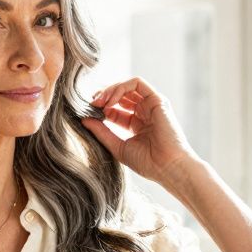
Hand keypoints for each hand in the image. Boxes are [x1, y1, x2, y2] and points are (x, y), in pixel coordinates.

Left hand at [81, 76, 202, 186]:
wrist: (167, 167)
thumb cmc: (147, 163)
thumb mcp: (117, 146)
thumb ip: (101, 132)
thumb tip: (83, 119)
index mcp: (136, 124)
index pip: (114, 109)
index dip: (99, 108)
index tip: (87, 113)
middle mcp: (144, 113)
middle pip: (120, 95)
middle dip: (103, 96)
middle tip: (91, 104)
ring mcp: (151, 105)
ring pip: (127, 86)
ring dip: (109, 90)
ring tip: (98, 102)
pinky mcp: (157, 100)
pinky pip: (136, 83)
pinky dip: (120, 88)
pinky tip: (110, 100)